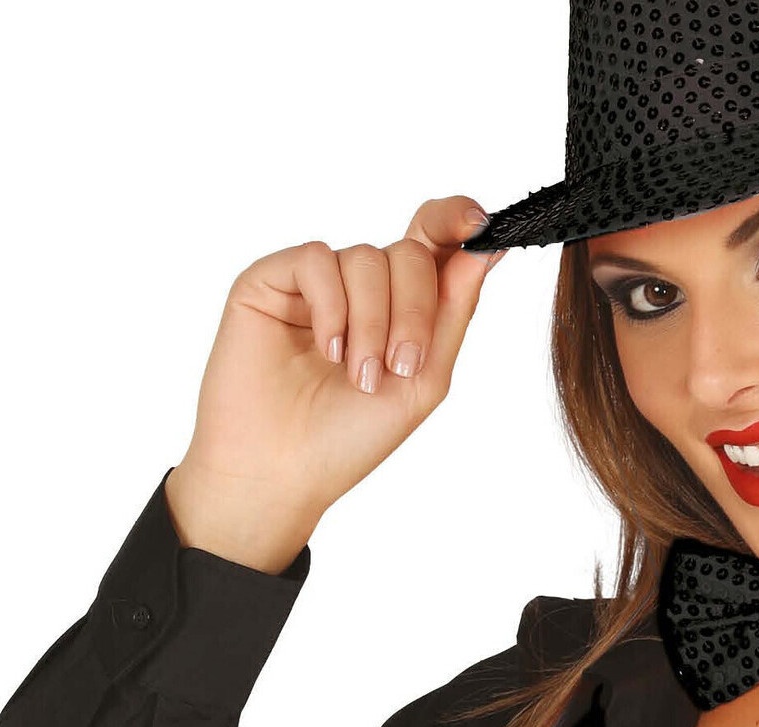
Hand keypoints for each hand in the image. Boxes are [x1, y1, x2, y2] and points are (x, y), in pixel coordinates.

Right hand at [166, 197, 506, 567]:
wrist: (282, 471)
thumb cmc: (348, 438)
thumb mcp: (423, 380)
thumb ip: (454, 313)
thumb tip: (487, 247)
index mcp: (399, 309)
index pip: (433, 246)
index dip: (456, 222)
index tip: (482, 223)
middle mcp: (359, 289)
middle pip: (408, 253)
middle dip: (413, 310)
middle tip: (400, 367)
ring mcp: (315, 283)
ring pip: (365, 256)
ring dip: (373, 322)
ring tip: (358, 374)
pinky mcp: (271, 279)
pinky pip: (317, 259)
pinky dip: (332, 307)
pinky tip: (327, 350)